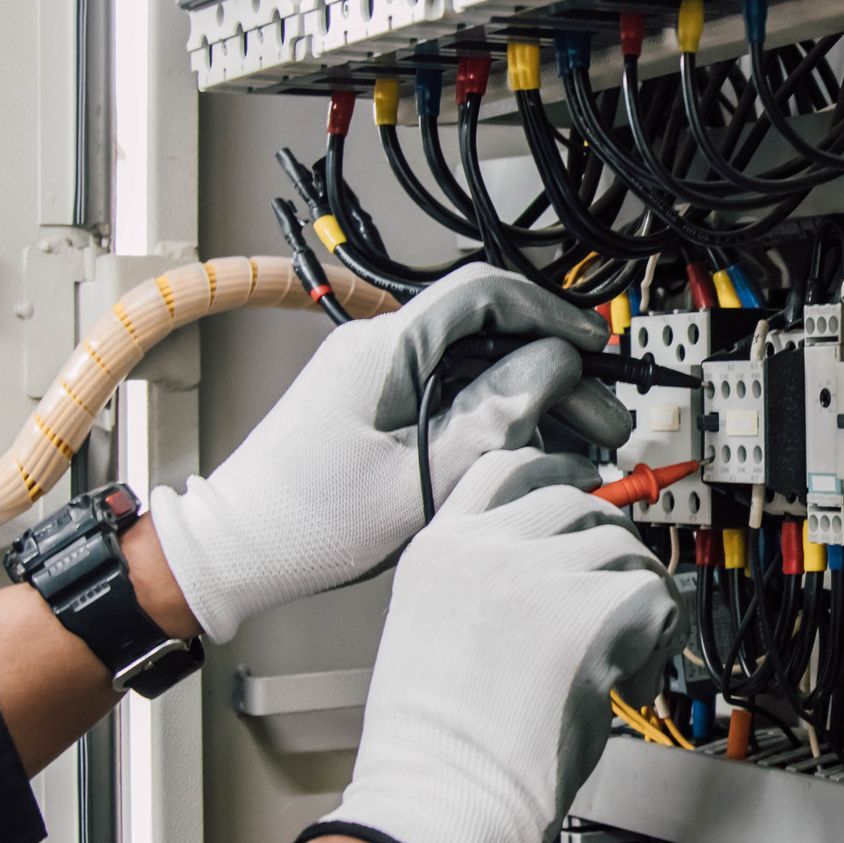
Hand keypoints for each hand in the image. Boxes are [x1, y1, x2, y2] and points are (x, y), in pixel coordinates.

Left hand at [148, 265, 628, 641]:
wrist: (238, 550)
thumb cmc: (309, 523)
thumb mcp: (421, 476)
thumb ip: (495, 415)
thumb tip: (552, 364)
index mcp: (386, 348)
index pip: (484, 292)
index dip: (551, 313)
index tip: (595, 347)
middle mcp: (381, 348)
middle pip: (492, 337)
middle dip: (558, 377)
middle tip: (605, 422)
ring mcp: (378, 376)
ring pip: (479, 370)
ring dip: (534, 405)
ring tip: (582, 449)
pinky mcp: (379, 405)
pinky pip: (453, 396)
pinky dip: (498, 421)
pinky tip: (532, 454)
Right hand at [306, 449, 683, 842]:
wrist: (440, 798)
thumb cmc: (436, 750)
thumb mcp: (434, 634)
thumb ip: (484, 590)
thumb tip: (554, 582)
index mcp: (440, 550)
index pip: (506, 468)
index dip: (556, 473)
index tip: (585, 489)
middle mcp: (488, 547)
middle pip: (576, 501)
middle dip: (607, 544)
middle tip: (620, 594)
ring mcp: (541, 572)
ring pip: (623, 546)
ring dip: (638, 594)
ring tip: (623, 656)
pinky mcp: (592, 609)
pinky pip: (657, 594)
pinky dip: (659, 638)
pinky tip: (631, 683)